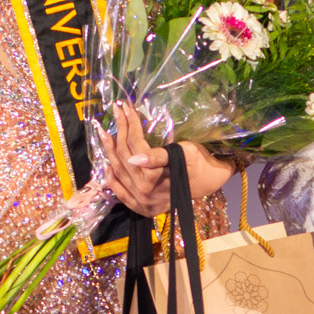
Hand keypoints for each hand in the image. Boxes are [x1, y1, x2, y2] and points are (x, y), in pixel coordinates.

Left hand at [100, 102, 231, 217]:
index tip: (127, 106)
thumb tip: (134, 158)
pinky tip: (106, 163)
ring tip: (104, 132)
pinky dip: (111, 177)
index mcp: (155, 179)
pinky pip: (119, 192)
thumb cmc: (200, 163)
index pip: (136, 146)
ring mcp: (140, 202)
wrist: (210, 183)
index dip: (131, 124)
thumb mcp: (183, 154)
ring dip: (109, 151)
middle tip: (116, 111)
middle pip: (125, 157)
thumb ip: (158, 157)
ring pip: (118, 171)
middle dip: (119, 131)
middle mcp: (144, 193)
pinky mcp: (140, 206)